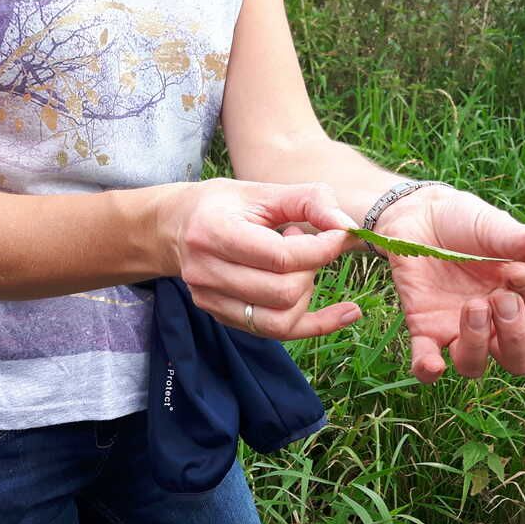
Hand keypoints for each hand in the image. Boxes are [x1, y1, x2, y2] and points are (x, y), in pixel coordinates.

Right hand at [166, 180, 361, 339]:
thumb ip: (309, 200)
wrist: (177, 227)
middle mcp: (206, 272)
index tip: (339, 236)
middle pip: (282, 292)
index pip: (279, 257)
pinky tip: (346, 313)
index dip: (320, 249)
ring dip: (306, 294)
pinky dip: (317, 324)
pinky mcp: (222, 317)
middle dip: (310, 269)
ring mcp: (211, 300)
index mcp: (214, 232)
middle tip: (304, 244)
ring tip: (297, 267)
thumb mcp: (264, 191)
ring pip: (280, 320)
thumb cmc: (225, 205)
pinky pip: (277, 332)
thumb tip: (346, 227)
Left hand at [374, 185, 524, 382]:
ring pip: (473, 366)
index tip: (515, 270)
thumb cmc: (464, 222)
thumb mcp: (493, 227)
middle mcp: (491, 322)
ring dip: (477, 344)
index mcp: (517, 298)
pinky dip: (428, 369)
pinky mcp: (423, 328)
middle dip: (515, 338)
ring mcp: (456, 329)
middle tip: (500, 299)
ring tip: (472, 306)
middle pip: (516, 360)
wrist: (418, 216)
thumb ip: (521, 241)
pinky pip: (425, 361)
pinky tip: (432, 365)